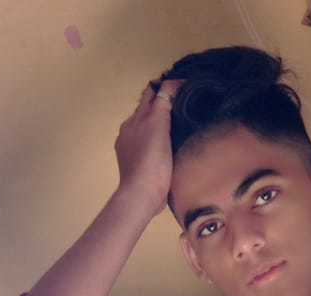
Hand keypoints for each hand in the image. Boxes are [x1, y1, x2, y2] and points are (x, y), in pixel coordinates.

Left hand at [114, 76, 182, 216]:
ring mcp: (129, 149)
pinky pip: (145, 147)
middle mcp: (129, 130)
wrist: (142, 194)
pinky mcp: (135, 166)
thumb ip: (162, 102)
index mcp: (135, 118)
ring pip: (145, 129)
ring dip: (157, 125)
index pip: (151, 94)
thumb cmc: (152, 160)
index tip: (182, 88)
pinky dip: (155, 142)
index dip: (165, 88)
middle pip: (146, 110)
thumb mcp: (158, 123)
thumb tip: (170, 85)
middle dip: (160, 104)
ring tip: (175, 127)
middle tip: (181, 104)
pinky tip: (165, 149)